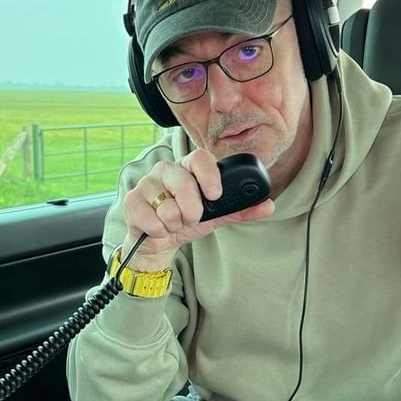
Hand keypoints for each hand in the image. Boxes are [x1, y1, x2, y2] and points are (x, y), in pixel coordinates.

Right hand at [121, 148, 273, 271]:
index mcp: (188, 168)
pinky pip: (151, 220)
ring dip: (175, 224)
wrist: (159, 242)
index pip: (199, 157)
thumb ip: (240, 210)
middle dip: (192, 210)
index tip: (215, 194)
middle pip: (183, 183)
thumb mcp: (216, 216)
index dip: (208, 175)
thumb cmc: (187, 221)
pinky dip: (159, 231)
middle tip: (191, 218)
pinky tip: (158, 229)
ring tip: (173, 223)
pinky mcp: (132, 201)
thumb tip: (269, 206)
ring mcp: (147, 184)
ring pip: (168, 208)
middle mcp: (166, 170)